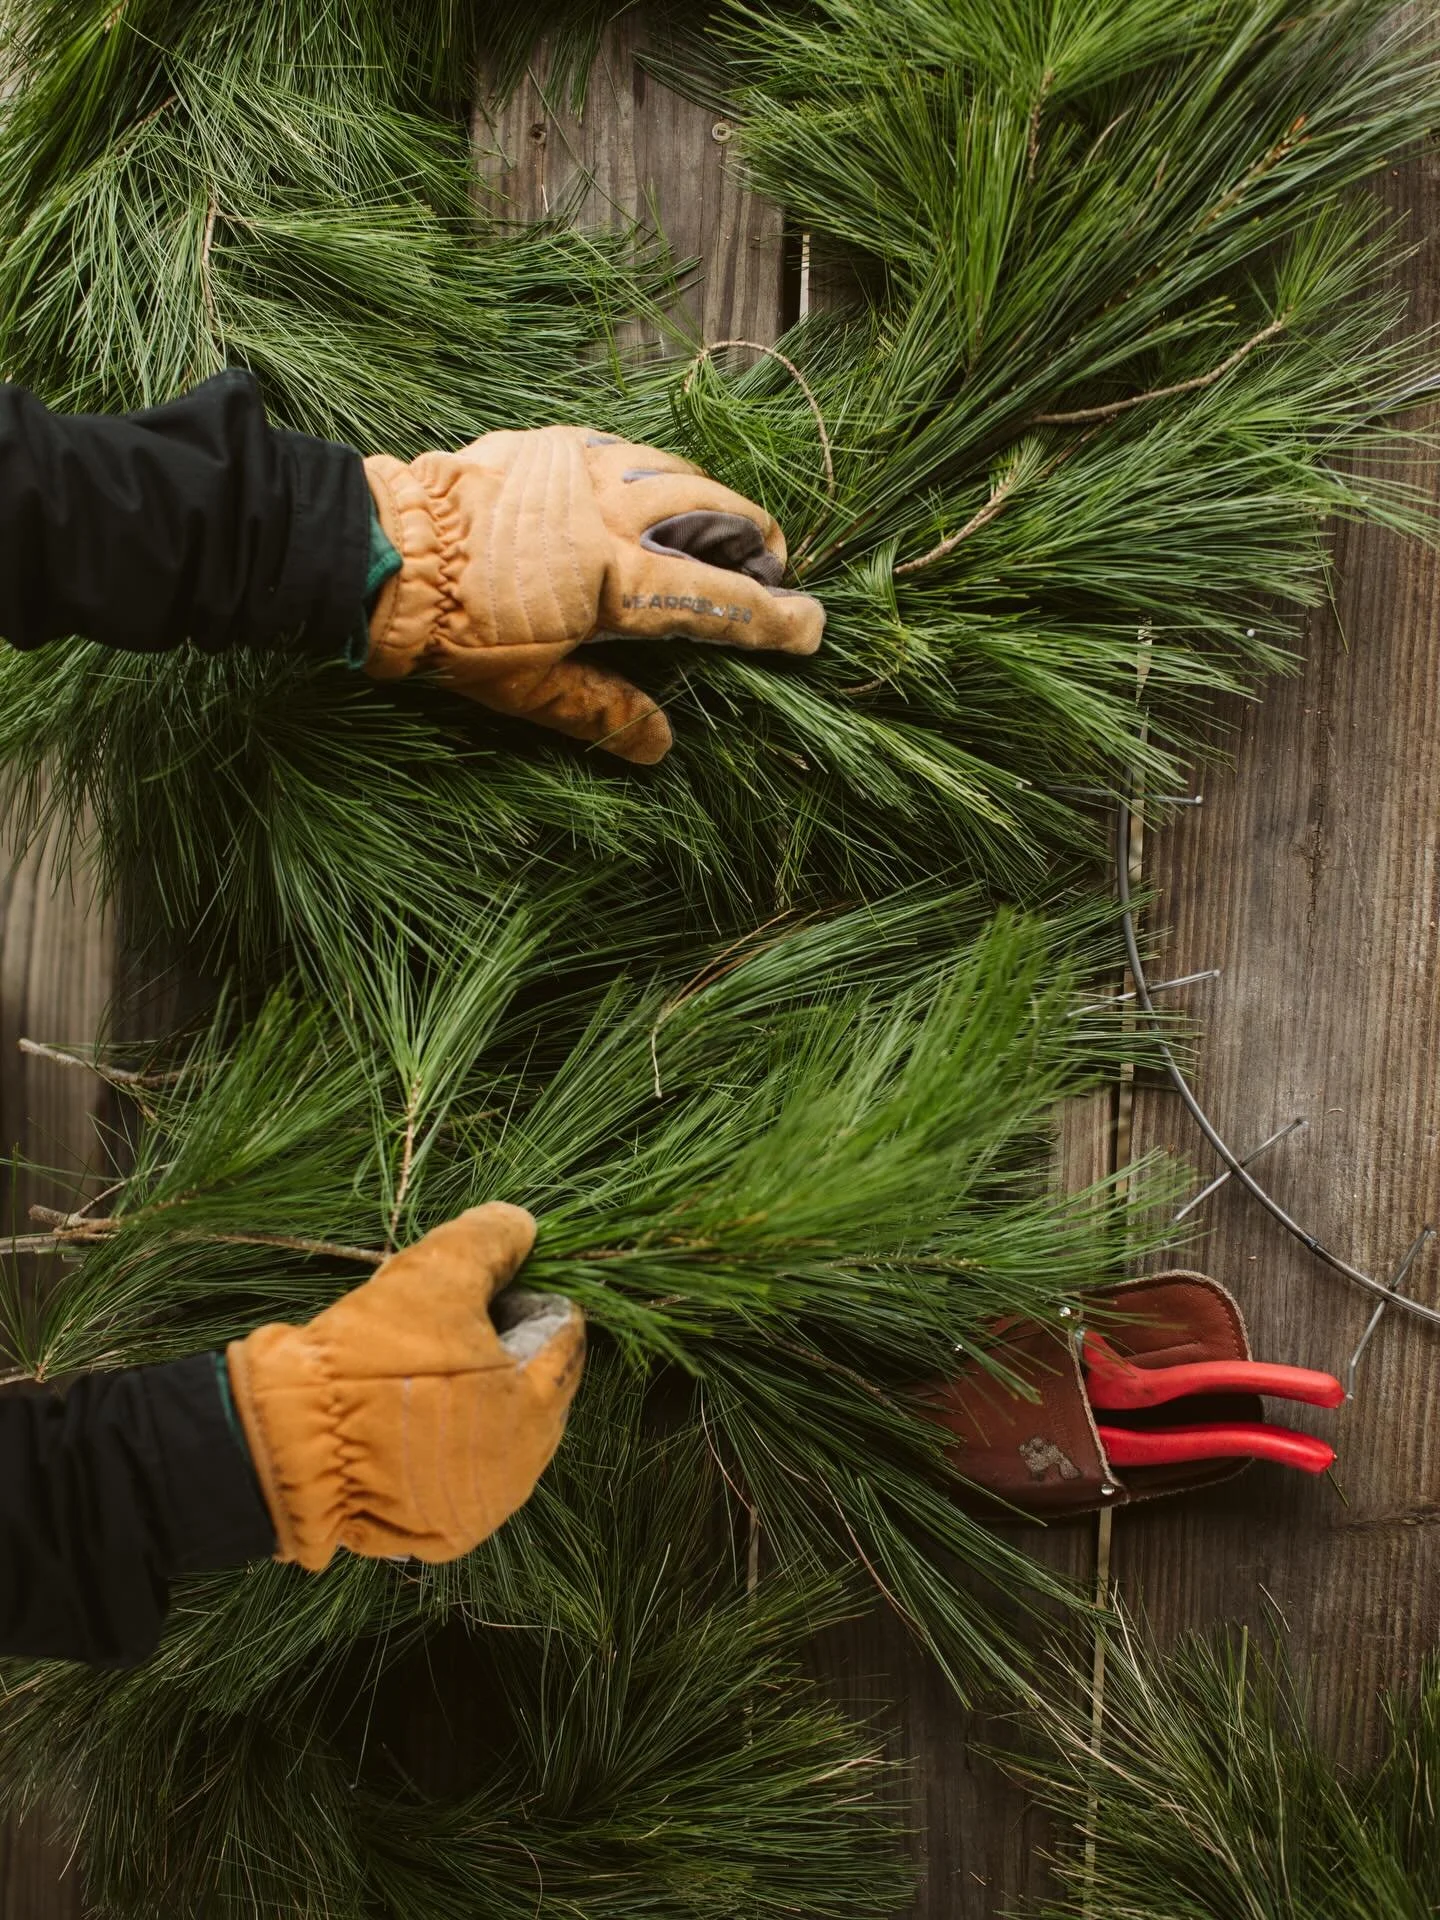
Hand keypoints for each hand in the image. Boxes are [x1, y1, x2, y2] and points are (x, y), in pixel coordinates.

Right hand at [225, 1205, 582, 1570]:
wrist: (286, 1446)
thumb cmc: (369, 1358)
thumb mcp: (432, 1276)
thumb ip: (490, 1241)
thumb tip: (522, 1227)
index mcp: (535, 1407)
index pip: (564, 1336)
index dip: (528, 1296)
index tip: (487, 1283)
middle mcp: (523, 1468)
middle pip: (538, 1386)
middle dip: (507, 1347)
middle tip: (450, 1321)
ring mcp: (483, 1507)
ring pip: (502, 1430)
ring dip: (480, 1394)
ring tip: (424, 1366)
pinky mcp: (442, 1532)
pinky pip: (464, 1471)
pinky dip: (450, 1440)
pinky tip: (409, 1413)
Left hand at [362, 426, 824, 763]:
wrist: (378, 552)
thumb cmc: (446, 628)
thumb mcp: (526, 688)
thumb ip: (601, 711)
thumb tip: (659, 744)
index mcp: (611, 577)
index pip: (716, 599)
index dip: (771, 618)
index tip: (812, 627)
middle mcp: (609, 509)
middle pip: (716, 514)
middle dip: (756, 542)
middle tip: (769, 574)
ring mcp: (582, 465)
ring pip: (678, 471)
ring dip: (711, 503)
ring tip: (720, 534)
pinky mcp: (552, 443)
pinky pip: (628, 452)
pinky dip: (656, 477)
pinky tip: (648, 502)